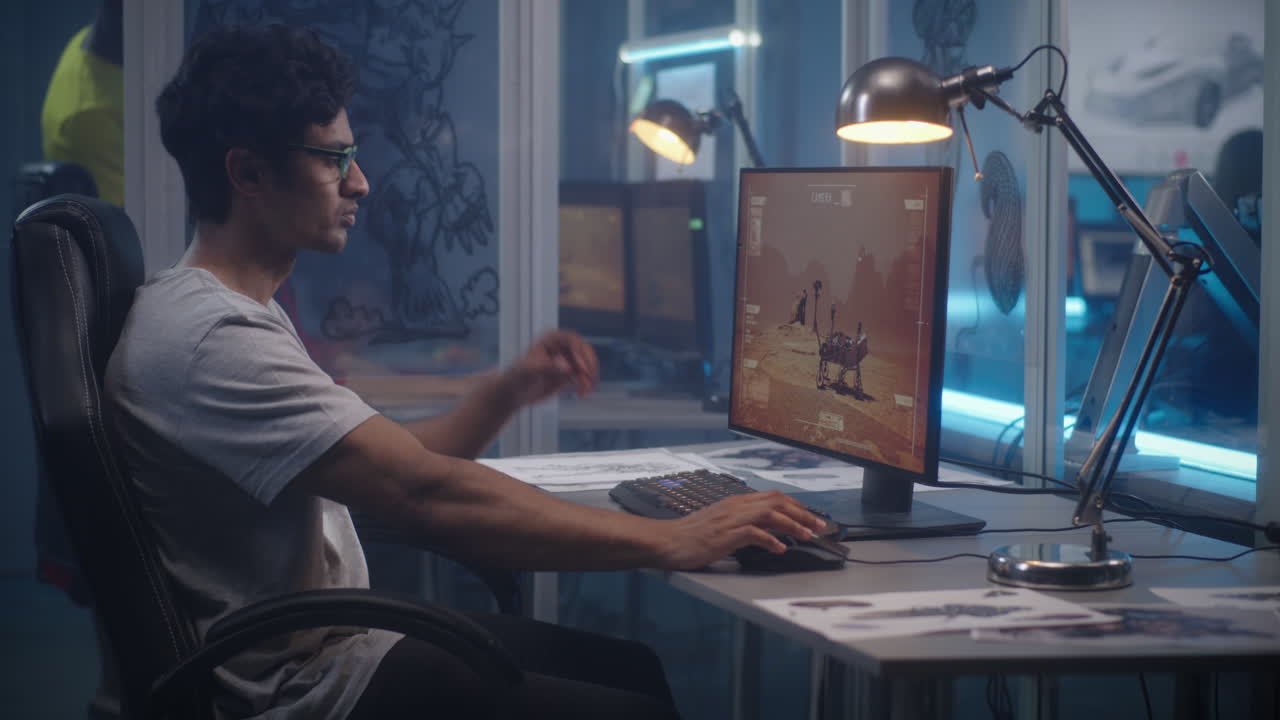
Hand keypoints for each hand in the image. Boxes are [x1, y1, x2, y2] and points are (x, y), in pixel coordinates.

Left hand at [499, 329, 598, 408]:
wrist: (512, 393)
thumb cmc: (516, 376)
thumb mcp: (529, 370)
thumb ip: (548, 366)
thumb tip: (567, 366)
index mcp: (550, 339)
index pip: (572, 340)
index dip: (580, 352)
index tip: (581, 368)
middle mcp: (561, 348)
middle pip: (584, 352)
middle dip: (589, 365)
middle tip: (590, 379)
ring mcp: (566, 361)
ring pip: (586, 366)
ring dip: (590, 378)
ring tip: (586, 391)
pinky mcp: (568, 374)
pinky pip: (583, 378)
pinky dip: (586, 385)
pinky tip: (582, 394)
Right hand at [654, 491, 829, 570]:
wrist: (667, 541)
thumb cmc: (691, 535)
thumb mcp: (720, 522)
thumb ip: (741, 521)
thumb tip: (765, 530)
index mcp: (736, 502)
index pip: (773, 496)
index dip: (796, 505)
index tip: (811, 517)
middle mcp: (736, 506)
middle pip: (777, 501)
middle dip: (802, 513)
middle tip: (819, 526)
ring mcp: (730, 519)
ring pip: (770, 513)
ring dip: (793, 524)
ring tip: (807, 535)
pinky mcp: (725, 535)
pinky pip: (753, 533)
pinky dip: (770, 540)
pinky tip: (780, 548)